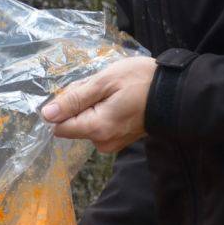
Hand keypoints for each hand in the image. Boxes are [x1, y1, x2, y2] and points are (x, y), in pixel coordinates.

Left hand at [41, 56, 157, 152]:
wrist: (176, 92)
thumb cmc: (141, 81)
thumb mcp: (104, 82)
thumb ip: (74, 99)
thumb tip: (47, 115)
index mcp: (96, 129)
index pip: (59, 126)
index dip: (63, 107)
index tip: (80, 91)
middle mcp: (102, 142)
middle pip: (72, 124)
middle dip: (79, 104)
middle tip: (101, 87)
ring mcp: (111, 143)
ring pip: (85, 123)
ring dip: (91, 106)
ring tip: (113, 92)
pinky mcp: (119, 139)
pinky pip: (99, 125)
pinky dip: (102, 111)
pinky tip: (117, 99)